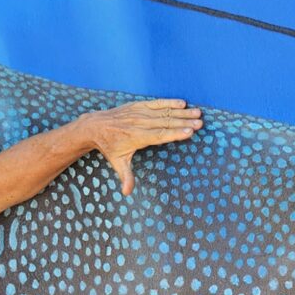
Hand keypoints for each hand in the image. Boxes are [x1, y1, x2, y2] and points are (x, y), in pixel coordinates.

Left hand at [77, 98, 203, 194]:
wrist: (95, 127)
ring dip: (182, 113)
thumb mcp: (117, 162)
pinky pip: (156, 103)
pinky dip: (169, 102)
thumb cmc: (109, 146)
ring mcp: (139, 113)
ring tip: (197, 113)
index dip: (175, 134)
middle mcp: (140, 123)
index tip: (189, 132)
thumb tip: (127, 193)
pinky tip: (182, 103)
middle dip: (184, 122)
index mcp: (137, 137)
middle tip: (200, 123)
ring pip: (164, 112)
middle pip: (166, 122)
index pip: (159, 135)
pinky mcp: (138, 105)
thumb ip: (126, 177)